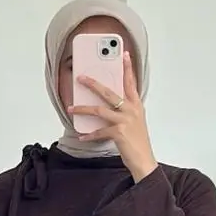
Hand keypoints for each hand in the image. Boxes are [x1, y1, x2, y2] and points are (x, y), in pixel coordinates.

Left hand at [71, 49, 157, 181]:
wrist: (144, 161)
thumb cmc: (138, 143)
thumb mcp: (135, 122)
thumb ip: (125, 111)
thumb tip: (108, 106)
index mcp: (136, 106)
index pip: (131, 82)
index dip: (128, 68)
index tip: (124, 54)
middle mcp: (131, 110)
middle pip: (109, 92)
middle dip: (93, 84)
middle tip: (81, 78)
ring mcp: (125, 121)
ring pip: (99, 110)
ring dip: (83, 109)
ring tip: (71, 108)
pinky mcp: (119, 133)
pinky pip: (99, 131)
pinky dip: (89, 135)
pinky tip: (82, 136)